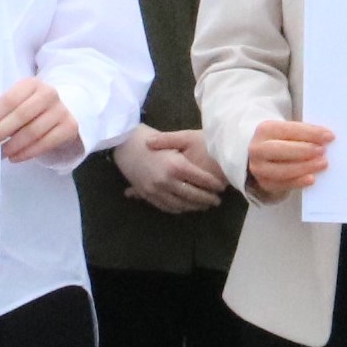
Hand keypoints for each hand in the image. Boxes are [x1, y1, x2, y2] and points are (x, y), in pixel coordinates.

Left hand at [0, 78, 82, 164]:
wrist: (60, 110)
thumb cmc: (30, 107)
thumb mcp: (19, 100)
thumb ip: (4, 110)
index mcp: (31, 83)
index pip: (10, 99)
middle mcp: (49, 94)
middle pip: (21, 115)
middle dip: (1, 131)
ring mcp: (61, 110)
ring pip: (33, 131)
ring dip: (13, 145)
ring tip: (1, 153)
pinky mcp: (69, 127)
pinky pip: (45, 143)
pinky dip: (27, 153)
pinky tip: (15, 157)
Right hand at [112, 127, 230, 213]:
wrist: (123, 142)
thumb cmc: (150, 137)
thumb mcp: (173, 140)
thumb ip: (191, 153)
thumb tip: (210, 167)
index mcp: (176, 166)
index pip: (202, 180)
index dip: (214, 185)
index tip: (222, 187)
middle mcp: (167, 181)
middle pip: (193, 196)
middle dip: (207, 199)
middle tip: (217, 201)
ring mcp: (156, 190)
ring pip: (181, 204)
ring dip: (194, 207)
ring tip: (204, 206)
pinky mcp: (147, 195)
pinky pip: (166, 207)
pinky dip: (178, 209)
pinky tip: (185, 207)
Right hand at [247, 119, 333, 197]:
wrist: (264, 156)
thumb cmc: (283, 141)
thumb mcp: (288, 132)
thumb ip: (304, 134)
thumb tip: (327, 138)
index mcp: (265, 129)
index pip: (288, 129)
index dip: (309, 133)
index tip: (329, 136)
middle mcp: (258, 148)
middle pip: (281, 149)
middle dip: (304, 150)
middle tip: (323, 151)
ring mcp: (259, 168)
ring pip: (281, 169)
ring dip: (304, 167)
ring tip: (322, 164)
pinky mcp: (264, 183)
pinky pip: (282, 184)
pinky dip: (298, 182)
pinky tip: (311, 179)